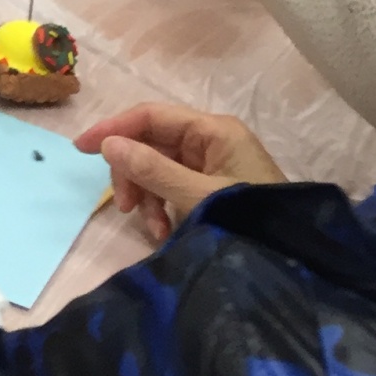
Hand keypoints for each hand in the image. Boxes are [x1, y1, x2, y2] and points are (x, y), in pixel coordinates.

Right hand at [76, 100, 285, 243]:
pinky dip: (162, 208)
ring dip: (147, 198)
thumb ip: (154, 171)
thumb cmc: (251, 219)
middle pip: (151, 143)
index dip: (114, 129)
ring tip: (154, 230)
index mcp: (212, 130)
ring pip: (158, 169)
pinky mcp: (212, 189)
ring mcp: (212, 166)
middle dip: (133, 174)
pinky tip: (164, 232)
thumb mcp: (199, 196)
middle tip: (123, 207)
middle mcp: (211, 141)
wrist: (294, 259)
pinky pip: (172, 189)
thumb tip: (109, 145)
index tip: (80, 149)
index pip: (150, 116)